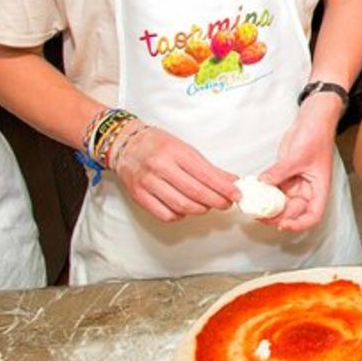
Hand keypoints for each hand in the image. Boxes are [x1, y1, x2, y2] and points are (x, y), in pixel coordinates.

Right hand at [115, 125, 237, 221]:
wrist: (124, 144)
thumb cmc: (158, 145)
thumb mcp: (186, 149)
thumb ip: (208, 167)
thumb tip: (231, 181)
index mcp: (176, 152)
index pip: (205, 175)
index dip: (224, 188)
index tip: (236, 194)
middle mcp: (161, 167)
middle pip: (195, 193)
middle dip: (216, 201)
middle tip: (226, 203)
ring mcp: (148, 183)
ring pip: (181, 205)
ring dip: (200, 209)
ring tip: (208, 206)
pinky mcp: (138, 196)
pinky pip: (164, 214)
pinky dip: (180, 216)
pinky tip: (186, 210)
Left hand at [260, 93, 339, 230]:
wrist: (313, 118)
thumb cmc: (316, 135)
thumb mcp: (298, 155)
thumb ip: (279, 172)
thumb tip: (263, 184)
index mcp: (319, 187)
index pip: (313, 215)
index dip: (299, 224)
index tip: (282, 224)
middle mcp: (309, 189)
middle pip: (294, 212)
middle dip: (277, 215)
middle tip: (259, 214)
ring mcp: (297, 182)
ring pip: (282, 202)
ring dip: (268, 205)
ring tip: (253, 204)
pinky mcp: (286, 175)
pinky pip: (274, 189)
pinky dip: (264, 192)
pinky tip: (254, 191)